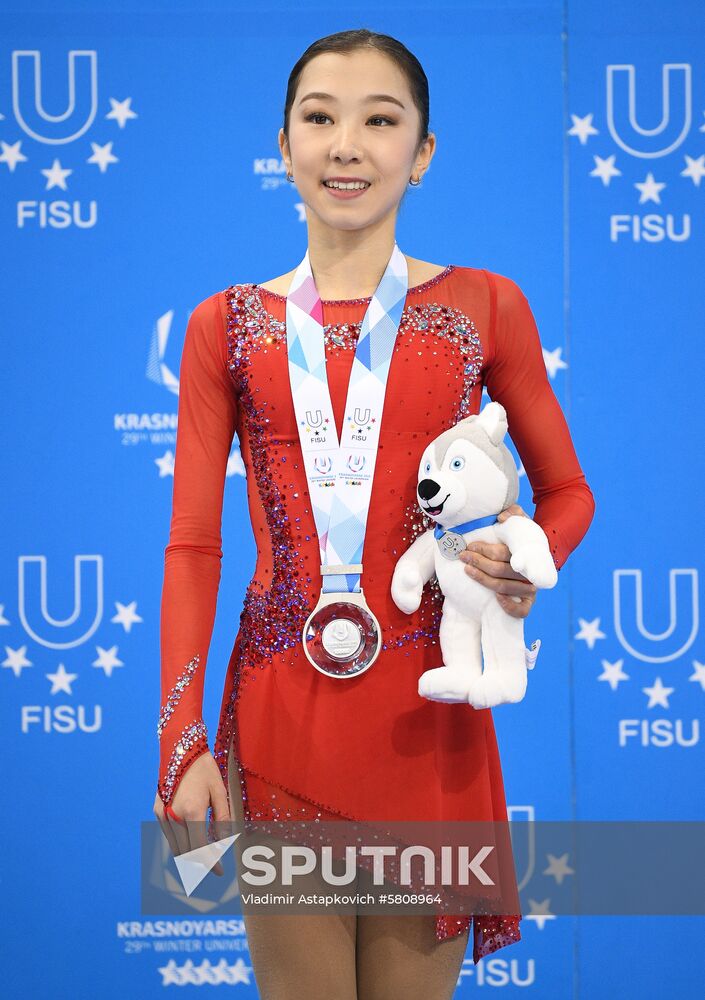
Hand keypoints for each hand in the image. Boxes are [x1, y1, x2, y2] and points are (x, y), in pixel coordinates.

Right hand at [153, 752, 230, 876]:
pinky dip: (180, 842)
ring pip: (176, 846)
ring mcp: (162, 814)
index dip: (211, 863)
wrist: (181, 748)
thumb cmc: (204, 769)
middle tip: (215, 865)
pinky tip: (192, 840)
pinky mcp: (157, 810)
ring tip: (206, 854)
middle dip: (202, 862)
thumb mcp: (219, 792)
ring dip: (190, 855)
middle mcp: (174, 815)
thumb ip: (222, 819)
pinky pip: (169, 835)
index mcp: (192, 811)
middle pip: (187, 852)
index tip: (220, 872)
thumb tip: (223, 842)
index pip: (200, 848)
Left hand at [458, 503, 537, 618]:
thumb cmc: (524, 540)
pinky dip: (510, 606)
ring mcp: (530, 588)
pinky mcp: (529, 602)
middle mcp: (529, 571)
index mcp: (527, 552)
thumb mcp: (521, 524)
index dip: (483, 549)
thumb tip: (502, 517)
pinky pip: (522, 610)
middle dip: (477, 562)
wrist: (539, 558)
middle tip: (463, 555)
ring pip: (503, 587)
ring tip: (467, 570)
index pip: (501, 552)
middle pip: (498, 570)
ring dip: (482, 579)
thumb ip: (514, 513)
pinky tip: (496, 598)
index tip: (469, 546)